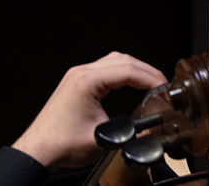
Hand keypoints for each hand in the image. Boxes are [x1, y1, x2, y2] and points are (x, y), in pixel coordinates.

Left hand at [12, 52, 166, 169]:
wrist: (41, 148)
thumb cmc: (62, 143)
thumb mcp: (105, 139)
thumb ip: (132, 132)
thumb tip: (152, 130)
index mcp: (86, 81)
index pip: (127, 70)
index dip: (151, 78)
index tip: (166, 89)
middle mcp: (80, 74)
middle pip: (121, 60)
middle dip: (147, 70)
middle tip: (164, 85)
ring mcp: (77, 77)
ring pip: (112, 61)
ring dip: (135, 69)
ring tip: (153, 83)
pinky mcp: (77, 83)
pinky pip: (104, 69)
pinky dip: (122, 73)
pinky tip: (133, 83)